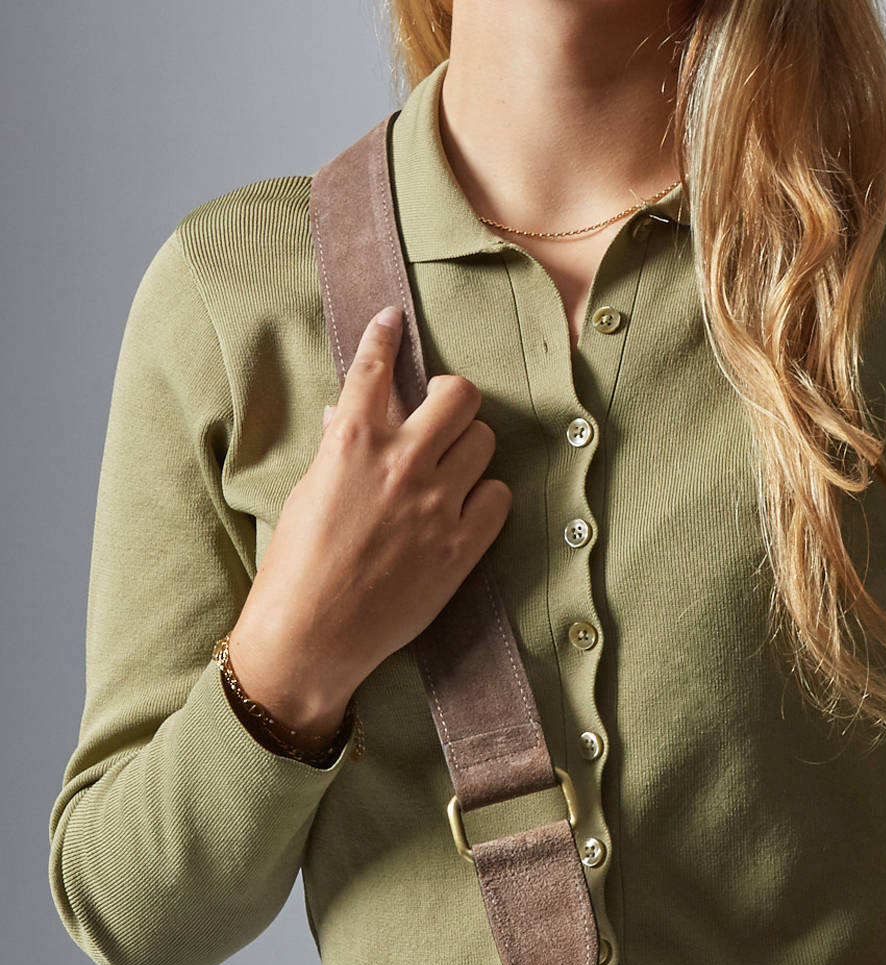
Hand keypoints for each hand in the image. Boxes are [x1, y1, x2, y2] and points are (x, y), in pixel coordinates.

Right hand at [227, 304, 512, 738]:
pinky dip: (487, 499)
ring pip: (485, 442)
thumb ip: (337, 449)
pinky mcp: (462, 547)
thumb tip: (347, 416)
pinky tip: (467, 510)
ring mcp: (438, 504)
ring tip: (452, 471)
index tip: (394, 320)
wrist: (311, 635)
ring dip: (470, 450)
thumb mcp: (306, 492)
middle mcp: (401, 462)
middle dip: (452, 400)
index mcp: (351, 440)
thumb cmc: (296, 566)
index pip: (376, 366)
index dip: (387, 336)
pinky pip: (500, 498)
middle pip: (459, 395)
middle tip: (442, 417)